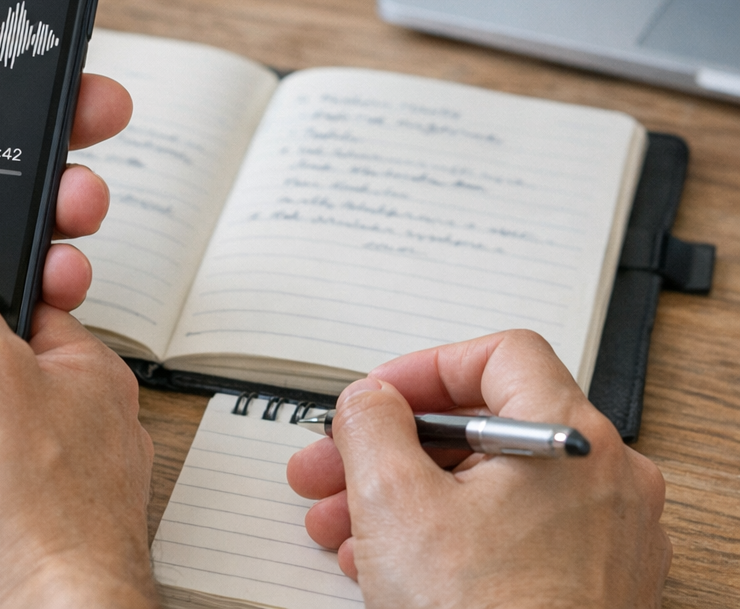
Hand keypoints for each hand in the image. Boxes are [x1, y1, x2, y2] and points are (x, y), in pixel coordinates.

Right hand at [286, 330, 669, 607]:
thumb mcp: (393, 499)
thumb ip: (371, 422)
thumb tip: (370, 398)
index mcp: (572, 439)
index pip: (499, 355)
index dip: (424, 368)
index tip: (377, 398)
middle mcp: (606, 481)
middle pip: (486, 428)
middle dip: (391, 448)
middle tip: (334, 466)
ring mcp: (606, 538)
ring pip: (491, 488)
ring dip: (407, 497)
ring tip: (343, 528)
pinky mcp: (594, 586)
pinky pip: (514, 535)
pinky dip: (450, 536)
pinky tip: (389, 565)